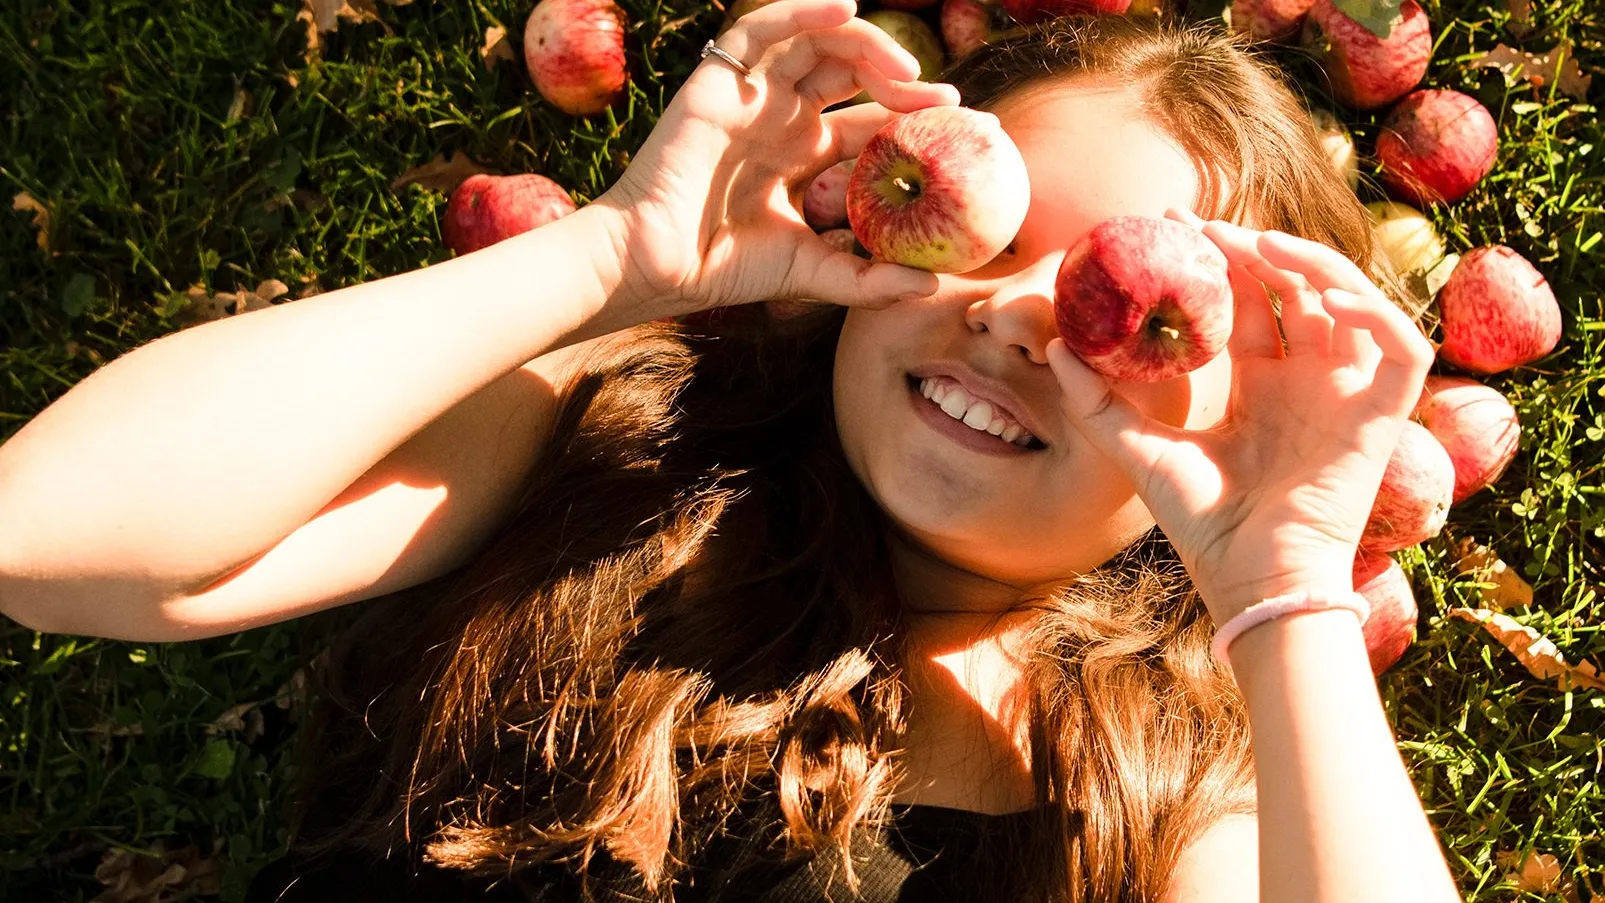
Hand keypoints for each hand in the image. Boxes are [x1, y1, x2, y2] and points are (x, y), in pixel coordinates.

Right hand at [591, 0, 958, 319]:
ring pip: (819, 44)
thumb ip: (868, 279)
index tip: (969, 131)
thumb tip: (933, 287)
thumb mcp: (812, 273)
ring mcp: (752, 95)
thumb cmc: (724, 271)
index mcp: (803, 156)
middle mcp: (781, 118)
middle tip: (947, 105)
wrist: (656, 263)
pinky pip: (765, 27)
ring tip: (907, 75)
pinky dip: (805, 10)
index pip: (871, 124)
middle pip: (854, 77)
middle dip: (904, 83)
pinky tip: (846, 8)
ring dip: (868, 45)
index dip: (918, 122)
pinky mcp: (720, 79)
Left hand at [1045, 211, 1436, 625]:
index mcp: (1259, 384)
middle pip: (1293, 290)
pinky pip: (1401, 348)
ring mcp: (1347, 393)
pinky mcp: (1383, 416)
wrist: (1250, 578)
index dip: (1218, 260)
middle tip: (1204, 226)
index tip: (1173, 224)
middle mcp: (1306, 379)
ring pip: (1350, 301)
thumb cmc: (1202, 523)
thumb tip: (1056, 347)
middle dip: (1255, 249)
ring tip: (1261, 247)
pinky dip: (1374, 313)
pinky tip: (1326, 299)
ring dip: (1314, 264)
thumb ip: (1098, 402)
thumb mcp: (1139, 451)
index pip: (1245, 302)